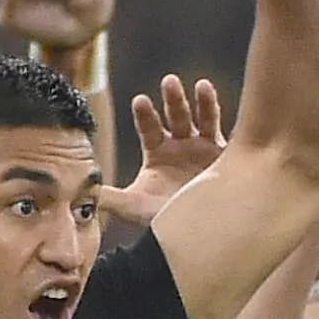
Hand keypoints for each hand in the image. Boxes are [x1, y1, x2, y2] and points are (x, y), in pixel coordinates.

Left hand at [94, 77, 227, 226]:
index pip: (149, 127)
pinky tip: (234, 109)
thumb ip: (110, 196)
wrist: (196, 235)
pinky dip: (229, 120)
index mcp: (158, 152)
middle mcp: (181, 146)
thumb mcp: (134, 207)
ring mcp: (205, 149)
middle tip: (169, 82)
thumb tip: (84, 189)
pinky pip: (229, 134)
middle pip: (176, 116)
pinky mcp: (226, 157)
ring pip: (204, 119)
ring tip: (201, 85)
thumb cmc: (163, 219)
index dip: (146, 114)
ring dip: (202, 102)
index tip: (140, 101)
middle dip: (173, 99)